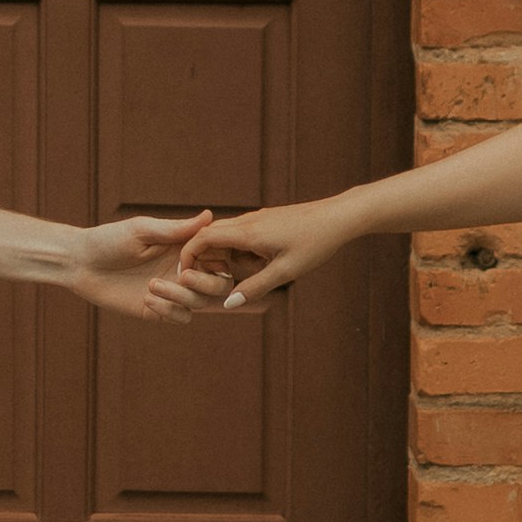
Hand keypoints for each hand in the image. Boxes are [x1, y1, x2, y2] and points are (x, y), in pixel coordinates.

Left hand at [63, 210, 210, 315]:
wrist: (79, 263)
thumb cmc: (109, 239)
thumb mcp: (143, 230)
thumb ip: (176, 229)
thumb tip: (210, 216)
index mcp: (183, 248)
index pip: (218, 256)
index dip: (218, 258)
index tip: (201, 256)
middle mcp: (182, 270)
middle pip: (218, 284)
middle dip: (207, 283)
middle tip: (185, 276)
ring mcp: (171, 292)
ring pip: (200, 302)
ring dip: (182, 297)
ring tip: (152, 286)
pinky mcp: (156, 310)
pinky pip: (179, 317)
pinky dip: (170, 311)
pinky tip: (147, 299)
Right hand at [157, 198, 352, 312]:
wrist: (339, 217)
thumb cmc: (314, 244)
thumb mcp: (285, 272)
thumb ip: (254, 288)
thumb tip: (228, 304)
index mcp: (247, 232)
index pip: (203, 238)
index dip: (188, 255)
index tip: (183, 273)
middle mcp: (248, 221)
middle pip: (210, 235)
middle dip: (203, 257)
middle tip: (204, 279)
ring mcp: (258, 217)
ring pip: (227, 234)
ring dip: (224, 254)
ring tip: (237, 274)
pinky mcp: (267, 219)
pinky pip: (242, 232)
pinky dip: (238, 248)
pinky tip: (257, 262)